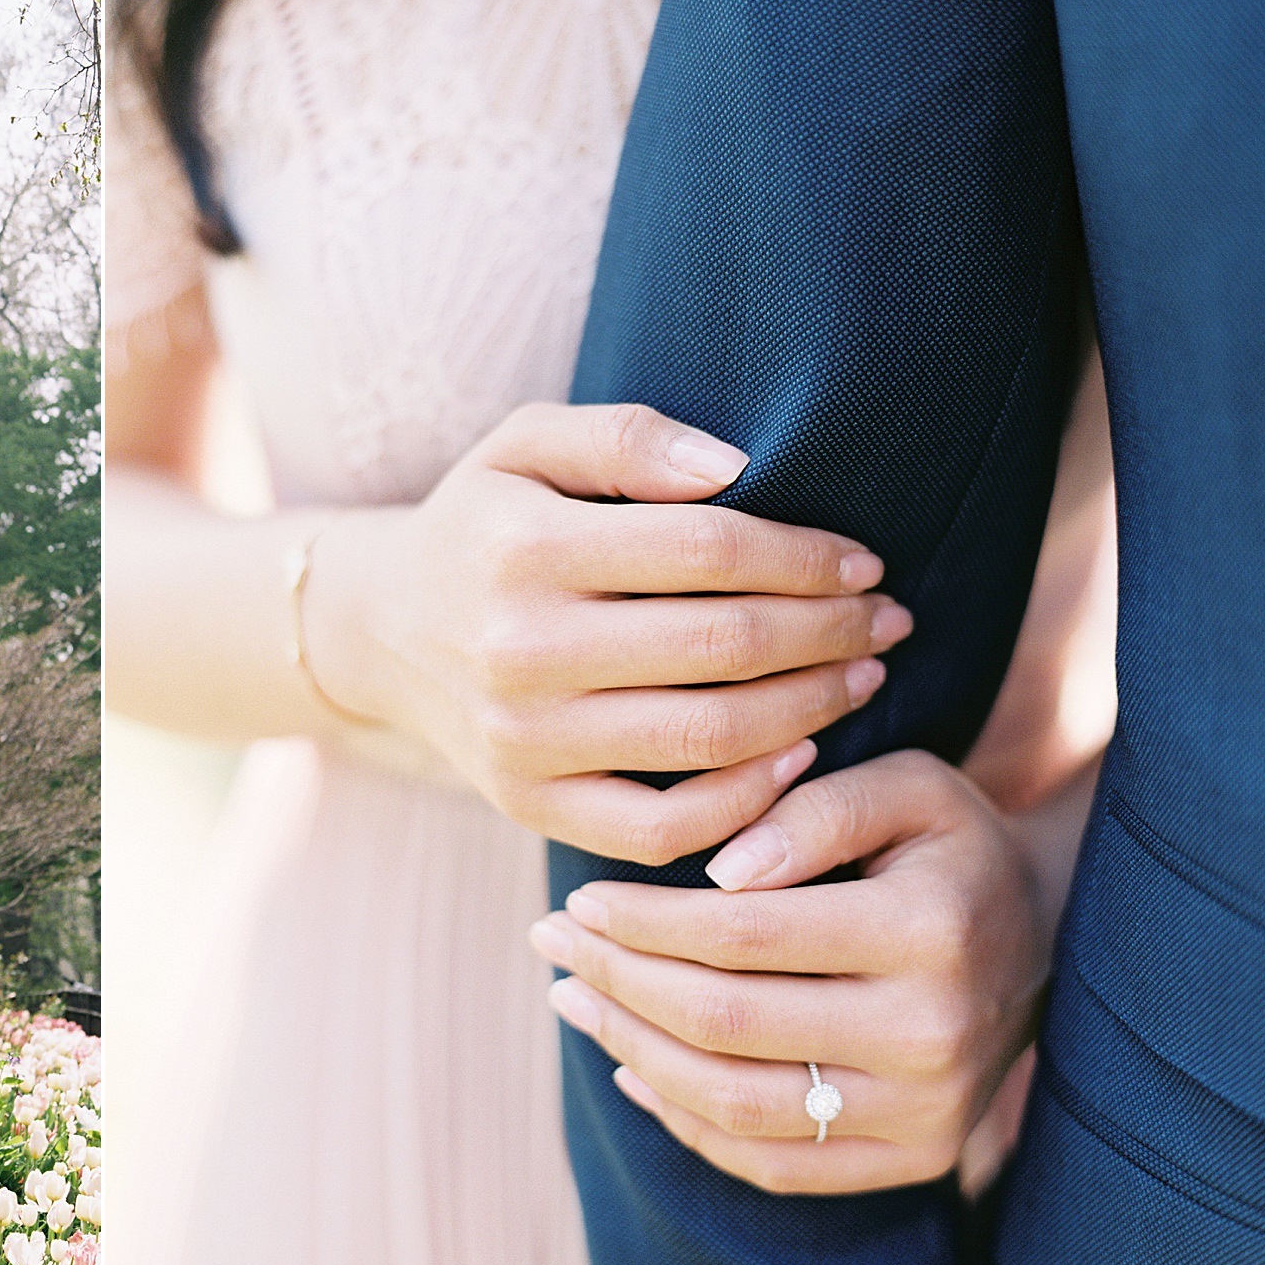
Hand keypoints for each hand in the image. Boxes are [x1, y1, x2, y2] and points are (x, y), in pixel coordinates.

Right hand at [305, 402, 912, 863]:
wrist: (378, 630)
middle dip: (830, 634)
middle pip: (724, 647)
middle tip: (885, 623)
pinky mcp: (528, 805)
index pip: (708, 551)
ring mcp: (523, 739)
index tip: (863, 562)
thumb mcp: (527, 445)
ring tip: (860, 679)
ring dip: (812, 710)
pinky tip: (793, 758)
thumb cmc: (481, 526)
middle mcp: (519, 649)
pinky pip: (662, 827)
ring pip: (709, 738)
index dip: (807, 558)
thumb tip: (737, 468)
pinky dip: (744, 802)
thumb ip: (626, 437)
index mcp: (525, 547)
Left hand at [529, 750, 1053, 1193]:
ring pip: (735, 1102)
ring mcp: (927, 1114)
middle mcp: (935, 1035)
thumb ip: (811, 811)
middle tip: (550, 941)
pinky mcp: (913, 1161)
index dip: (644, 920)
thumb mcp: (904, 787)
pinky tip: (630, 1064)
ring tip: (571, 998)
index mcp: (930, 931)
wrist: (1046, 938)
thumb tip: (719, 873)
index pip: (745, 936)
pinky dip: (684, 1119)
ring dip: (630, 1049)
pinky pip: (771, 1160)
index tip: (579, 897)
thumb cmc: (946, 846)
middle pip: (727, 1022)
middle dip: (617, 979)